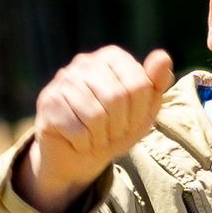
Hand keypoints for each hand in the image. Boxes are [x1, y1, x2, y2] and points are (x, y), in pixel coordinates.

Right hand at [14, 45, 175, 212]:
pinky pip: (77, 130)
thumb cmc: (115, 129)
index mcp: (113, 57)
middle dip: (119, 126)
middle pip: (117, 98)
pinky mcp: (48, 101)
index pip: (139, 85)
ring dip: (101, 137)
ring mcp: (64, 79)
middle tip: (111, 132)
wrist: (80, 155)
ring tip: (95, 136)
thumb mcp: (143, 111)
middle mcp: (86, 61)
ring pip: (96, 115)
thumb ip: (156, 85)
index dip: (139, 114)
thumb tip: (163, 57)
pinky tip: (79, 140)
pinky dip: (84, 144)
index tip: (130, 121)